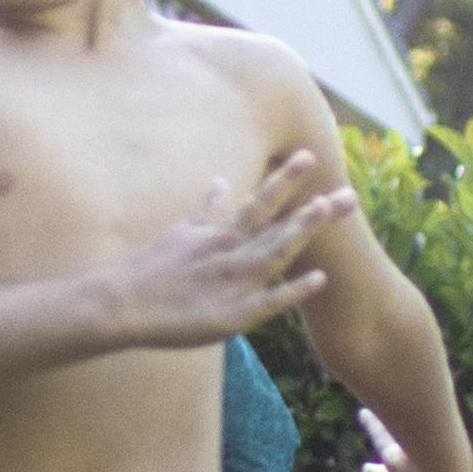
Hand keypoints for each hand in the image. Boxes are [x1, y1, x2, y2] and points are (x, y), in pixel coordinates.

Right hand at [100, 146, 344, 344]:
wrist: (124, 302)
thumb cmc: (154, 268)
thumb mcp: (182, 230)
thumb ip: (206, 208)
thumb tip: (221, 180)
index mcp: (221, 234)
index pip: (260, 202)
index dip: (286, 180)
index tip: (310, 157)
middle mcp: (231, 252)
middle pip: (279, 226)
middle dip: (314, 210)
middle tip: (348, 193)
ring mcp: (233, 282)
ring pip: (275, 253)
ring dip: (302, 233)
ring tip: (329, 212)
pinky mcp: (231, 314)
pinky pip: (269, 301)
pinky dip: (293, 290)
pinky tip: (319, 279)